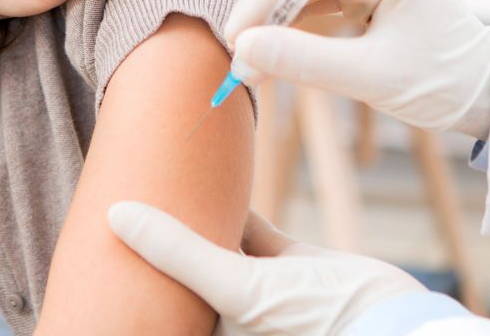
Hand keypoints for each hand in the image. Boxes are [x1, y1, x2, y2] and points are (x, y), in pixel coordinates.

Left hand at [108, 203, 426, 335]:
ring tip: (164, 170)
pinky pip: (251, 228)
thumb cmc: (313, 320)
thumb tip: (115, 214)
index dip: (125, 259)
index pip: (153, 293)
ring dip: (196, 210)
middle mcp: (227, 311)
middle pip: (179, 266)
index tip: (97, 214)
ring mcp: (258, 286)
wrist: (391, 320)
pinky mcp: (288, 261)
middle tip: (121, 186)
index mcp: (206, 326)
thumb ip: (177, 251)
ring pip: (213, 241)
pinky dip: (237, 204)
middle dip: (158, 231)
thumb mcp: (236, 288)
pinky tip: (220, 173)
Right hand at [226, 0, 489, 137]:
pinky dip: (294, 29)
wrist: (486, 94)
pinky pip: (317, 2)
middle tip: (236, 57)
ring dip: (275, 24)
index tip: (234, 40)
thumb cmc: (442, 81)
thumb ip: (304, 61)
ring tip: (249, 64)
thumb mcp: (369, 77)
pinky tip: (272, 56)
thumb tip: (243, 50)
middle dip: (265, 14)